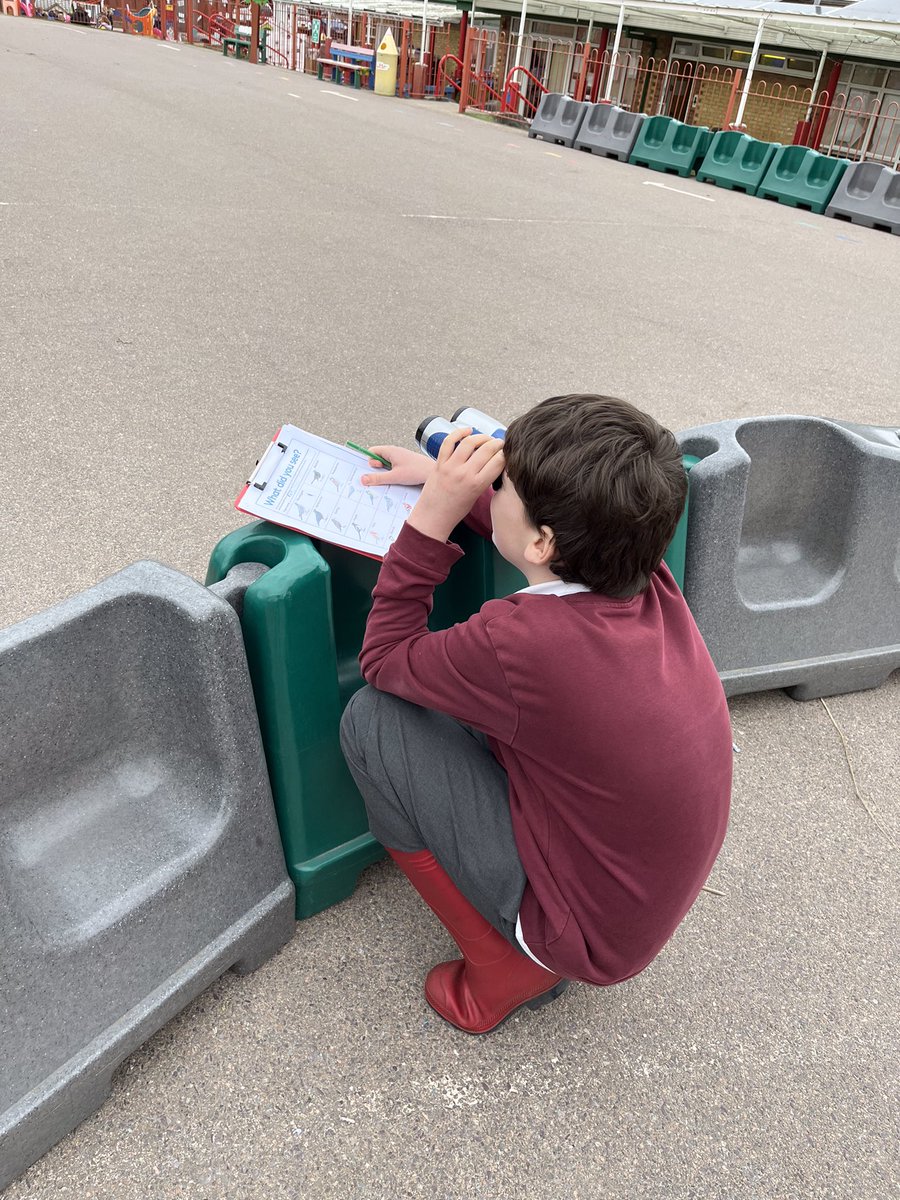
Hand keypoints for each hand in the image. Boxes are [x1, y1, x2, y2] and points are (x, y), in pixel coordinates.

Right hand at [359, 445, 434, 487]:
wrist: (433, 472)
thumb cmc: (416, 471)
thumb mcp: (394, 477)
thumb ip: (377, 478)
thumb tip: (363, 479)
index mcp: (390, 451)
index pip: (371, 452)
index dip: (369, 461)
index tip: (373, 470)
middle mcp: (394, 452)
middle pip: (377, 459)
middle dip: (377, 469)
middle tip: (383, 477)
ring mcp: (399, 458)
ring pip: (385, 464)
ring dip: (385, 473)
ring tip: (392, 479)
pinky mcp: (404, 464)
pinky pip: (392, 467)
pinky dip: (392, 474)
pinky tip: (397, 480)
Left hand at [407, 428, 504, 542]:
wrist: (433, 517)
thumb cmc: (456, 510)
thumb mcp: (477, 497)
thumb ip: (485, 479)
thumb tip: (495, 462)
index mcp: (477, 484)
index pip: (499, 461)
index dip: (506, 454)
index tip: (508, 452)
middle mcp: (465, 474)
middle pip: (487, 449)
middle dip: (497, 443)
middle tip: (500, 443)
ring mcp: (451, 467)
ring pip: (469, 442)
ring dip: (481, 437)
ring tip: (486, 438)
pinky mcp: (439, 463)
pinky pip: (449, 442)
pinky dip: (458, 432)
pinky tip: (467, 430)